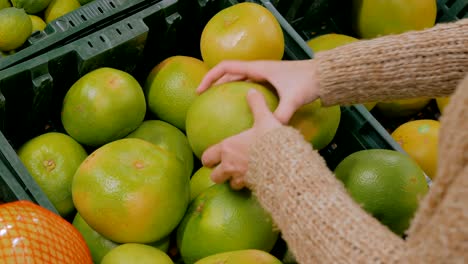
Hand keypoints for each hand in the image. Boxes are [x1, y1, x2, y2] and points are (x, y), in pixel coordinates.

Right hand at [197, 59, 320, 123]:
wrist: (323, 76)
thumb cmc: (308, 82)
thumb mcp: (294, 98)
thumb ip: (282, 113)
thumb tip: (272, 129)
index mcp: (258, 68)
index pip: (226, 67)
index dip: (210, 76)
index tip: (200, 90)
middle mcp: (257, 69)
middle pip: (228, 73)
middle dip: (213, 83)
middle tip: (202, 99)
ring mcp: (263, 75)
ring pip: (237, 80)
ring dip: (225, 88)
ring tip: (215, 105)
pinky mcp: (269, 82)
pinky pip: (248, 87)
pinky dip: (239, 94)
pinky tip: (239, 111)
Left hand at [201, 89, 281, 189]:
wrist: (284, 161)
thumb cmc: (270, 139)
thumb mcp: (265, 118)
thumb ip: (257, 105)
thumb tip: (252, 91)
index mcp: (227, 148)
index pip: (208, 157)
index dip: (207, 158)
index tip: (210, 159)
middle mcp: (230, 165)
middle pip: (215, 176)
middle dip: (218, 174)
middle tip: (222, 170)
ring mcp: (241, 178)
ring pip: (230, 185)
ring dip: (233, 181)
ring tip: (239, 177)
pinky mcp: (253, 186)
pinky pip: (246, 189)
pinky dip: (248, 185)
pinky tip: (255, 181)